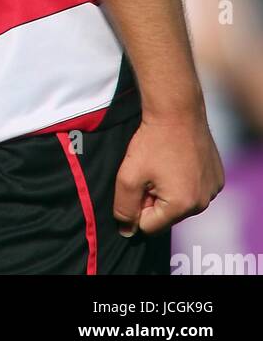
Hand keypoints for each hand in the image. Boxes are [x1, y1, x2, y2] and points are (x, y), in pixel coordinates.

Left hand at [113, 112, 224, 236]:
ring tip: (164, 163)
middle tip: (150, 170)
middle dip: (154, 198)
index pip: (149, 226)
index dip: (137, 205)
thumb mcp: (128, 175)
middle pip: (167, 215)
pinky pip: (195, 189)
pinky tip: (178, 159)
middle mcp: (203, 202)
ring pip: (181, 203)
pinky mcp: (217, 177)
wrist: (176, 109)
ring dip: (168, 189)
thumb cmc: (151, 141)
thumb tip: (127, 231)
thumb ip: (124, 208)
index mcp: (182, 206)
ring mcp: (213, 189)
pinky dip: (184, 180)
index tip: (138, 182)